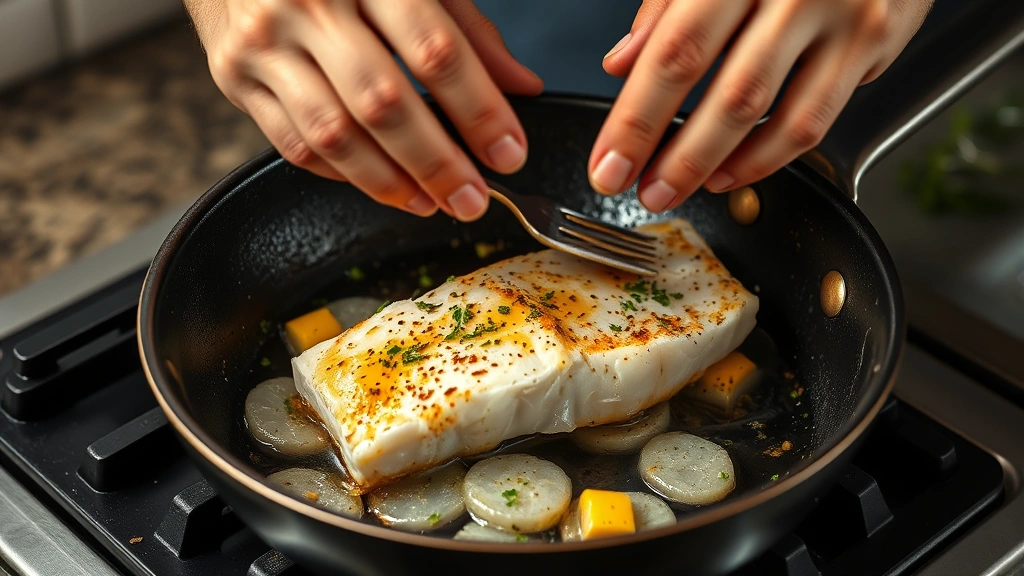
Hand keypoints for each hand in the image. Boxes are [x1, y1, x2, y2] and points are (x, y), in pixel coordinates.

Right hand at [184, 0, 542, 220]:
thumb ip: (467, 30)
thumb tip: (522, 87)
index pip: (434, 50)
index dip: (478, 110)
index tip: (509, 153)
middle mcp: (310, 3)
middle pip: (383, 102)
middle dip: (436, 163)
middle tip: (472, 199)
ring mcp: (265, 42)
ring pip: (334, 133)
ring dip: (389, 181)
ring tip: (430, 203)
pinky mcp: (233, 76)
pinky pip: (293, 142)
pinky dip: (341, 174)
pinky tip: (381, 184)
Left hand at [591, 0, 933, 211]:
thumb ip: (666, 7)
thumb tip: (622, 64)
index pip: (675, 51)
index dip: (637, 119)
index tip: (609, 163)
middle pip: (728, 93)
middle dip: (677, 158)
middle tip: (642, 192)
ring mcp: (843, 14)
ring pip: (775, 114)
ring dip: (719, 165)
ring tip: (678, 189)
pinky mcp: (875, 39)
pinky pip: (815, 120)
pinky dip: (767, 157)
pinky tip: (731, 171)